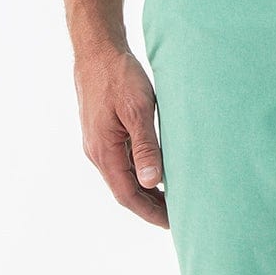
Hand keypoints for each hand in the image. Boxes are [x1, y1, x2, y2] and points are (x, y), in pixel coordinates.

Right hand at [74, 44, 168, 226]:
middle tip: (178, 217)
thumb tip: (151, 182)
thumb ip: (145, 146)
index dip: (150, 212)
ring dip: (146, 192)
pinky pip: (122, 163)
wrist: (97, 51)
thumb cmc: (119, 76)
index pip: (128, 195)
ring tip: (172, 200)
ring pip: (123, 178)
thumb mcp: (138, 110)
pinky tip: (157, 173)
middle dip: (150, 207)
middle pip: (125, 191)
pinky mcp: (103, 134)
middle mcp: (97, 152)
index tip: (172, 223)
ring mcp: (98, 144)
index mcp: (103, 151)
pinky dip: (140, 174)